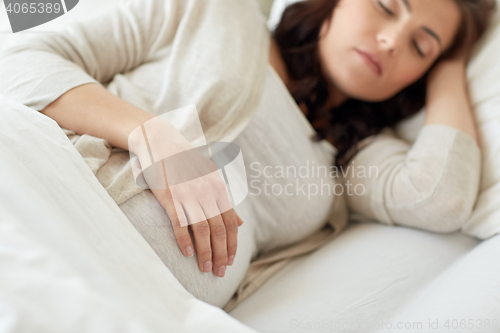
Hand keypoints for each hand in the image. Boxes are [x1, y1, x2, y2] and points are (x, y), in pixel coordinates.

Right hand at [129, 117, 243, 276]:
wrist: (160, 141)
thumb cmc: (185, 161)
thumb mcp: (211, 176)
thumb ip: (225, 201)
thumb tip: (240, 222)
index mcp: (218, 189)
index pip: (231, 222)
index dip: (233, 244)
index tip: (231, 260)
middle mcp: (207, 193)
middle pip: (219, 230)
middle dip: (222, 254)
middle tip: (220, 272)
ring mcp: (189, 195)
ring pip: (203, 230)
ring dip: (206, 252)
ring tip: (206, 269)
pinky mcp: (170, 198)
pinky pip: (180, 223)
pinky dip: (185, 240)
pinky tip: (188, 254)